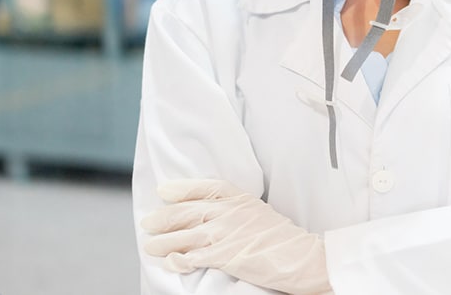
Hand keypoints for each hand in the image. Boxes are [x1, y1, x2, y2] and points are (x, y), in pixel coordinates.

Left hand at [142, 179, 333, 294]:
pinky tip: (170, 262)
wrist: (301, 256)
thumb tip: (209, 214)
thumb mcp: (257, 211)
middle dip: (163, 217)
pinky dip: (178, 260)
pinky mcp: (226, 256)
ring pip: (185, 235)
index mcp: (239, 198)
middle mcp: (229, 212)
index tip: (164, 191)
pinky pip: (194, 257)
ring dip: (163, 241)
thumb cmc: (281, 237)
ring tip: (150, 246)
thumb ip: (234, 209)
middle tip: (148, 222)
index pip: (204, 187)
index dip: (181, 188)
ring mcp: (226, 233)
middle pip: (187, 211)